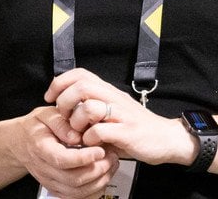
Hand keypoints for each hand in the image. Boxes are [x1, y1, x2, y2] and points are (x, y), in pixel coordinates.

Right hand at [0, 106, 118, 197]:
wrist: (21, 143)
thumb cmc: (36, 128)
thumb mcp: (46, 115)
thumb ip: (61, 123)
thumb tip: (77, 136)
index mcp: (40, 148)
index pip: (62, 159)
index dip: (83, 158)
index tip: (100, 150)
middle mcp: (44, 169)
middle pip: (73, 179)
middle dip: (97, 170)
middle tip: (111, 156)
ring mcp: (50, 181)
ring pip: (77, 192)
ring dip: (99, 181)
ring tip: (110, 165)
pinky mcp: (56, 189)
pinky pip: (77, 198)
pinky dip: (94, 191)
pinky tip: (103, 178)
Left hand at [45, 69, 190, 165]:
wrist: (167, 139)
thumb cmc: (134, 128)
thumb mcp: (112, 111)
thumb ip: (91, 106)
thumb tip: (62, 106)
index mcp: (109, 91)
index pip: (80, 73)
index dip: (60, 82)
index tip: (50, 97)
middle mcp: (114, 98)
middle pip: (81, 86)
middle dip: (65, 102)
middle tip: (65, 117)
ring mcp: (121, 115)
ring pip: (89, 107)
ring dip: (77, 122)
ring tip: (79, 133)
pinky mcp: (127, 132)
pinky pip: (100, 131)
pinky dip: (90, 139)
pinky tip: (92, 144)